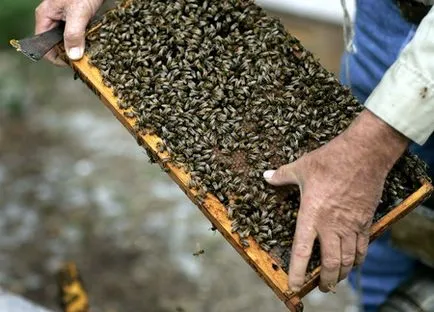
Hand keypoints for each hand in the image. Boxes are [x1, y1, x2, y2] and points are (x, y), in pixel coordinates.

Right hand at [35, 0, 103, 65]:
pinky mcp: (76, 19)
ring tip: (90, 51)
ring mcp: (64, 20)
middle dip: (70, 53)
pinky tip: (94, 42)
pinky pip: (78, 35)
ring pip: (69, 41)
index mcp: (45, 17)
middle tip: (85, 59)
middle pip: (57, 45)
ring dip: (79, 47)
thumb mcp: (78, 13)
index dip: (57, 57)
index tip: (73, 63)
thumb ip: (74, 34)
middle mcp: (53, 19)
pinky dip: (85, 40)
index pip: (44, 46)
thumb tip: (73, 56)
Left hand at [264, 110, 407, 292]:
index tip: (293, 286)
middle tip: (322, 289)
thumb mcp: (301, 167)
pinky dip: (358, 259)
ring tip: (336, 280)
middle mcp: (331, 225)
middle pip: (330, 263)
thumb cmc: (330, 160)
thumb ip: (282, 176)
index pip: (302, 251)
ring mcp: (351, 225)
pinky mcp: (365, 220)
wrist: (364, 154)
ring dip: (342, 273)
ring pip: (348, 259)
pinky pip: (363, 246)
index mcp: (311, 215)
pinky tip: (355, 262)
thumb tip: (266, 176)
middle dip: (326, 280)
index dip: (297, 272)